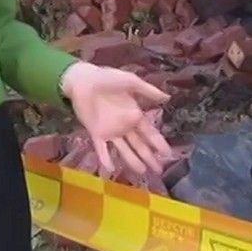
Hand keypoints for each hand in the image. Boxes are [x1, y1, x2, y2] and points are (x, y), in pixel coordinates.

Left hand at [61, 62, 174, 176]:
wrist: (83, 80)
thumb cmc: (107, 78)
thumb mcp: (130, 82)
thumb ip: (148, 90)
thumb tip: (168, 97)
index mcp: (134, 114)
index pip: (149, 132)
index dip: (158, 143)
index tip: (168, 154)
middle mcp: (124, 126)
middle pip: (139, 145)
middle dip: (149, 157)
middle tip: (159, 170)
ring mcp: (110, 131)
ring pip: (124, 149)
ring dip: (133, 160)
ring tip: (142, 172)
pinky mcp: (96, 133)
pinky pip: (102, 149)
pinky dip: (105, 159)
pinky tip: (110, 170)